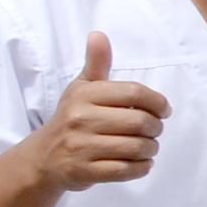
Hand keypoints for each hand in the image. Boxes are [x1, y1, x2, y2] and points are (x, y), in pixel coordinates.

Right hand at [29, 31, 168, 191]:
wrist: (43, 158)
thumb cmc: (72, 118)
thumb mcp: (81, 88)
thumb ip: (96, 64)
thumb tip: (98, 34)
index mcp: (84, 95)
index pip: (134, 93)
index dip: (158, 102)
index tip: (163, 110)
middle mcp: (80, 119)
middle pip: (140, 122)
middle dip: (156, 128)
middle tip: (154, 130)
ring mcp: (81, 147)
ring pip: (136, 147)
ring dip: (151, 149)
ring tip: (147, 146)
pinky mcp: (84, 172)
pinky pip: (126, 170)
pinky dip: (142, 167)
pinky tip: (141, 162)